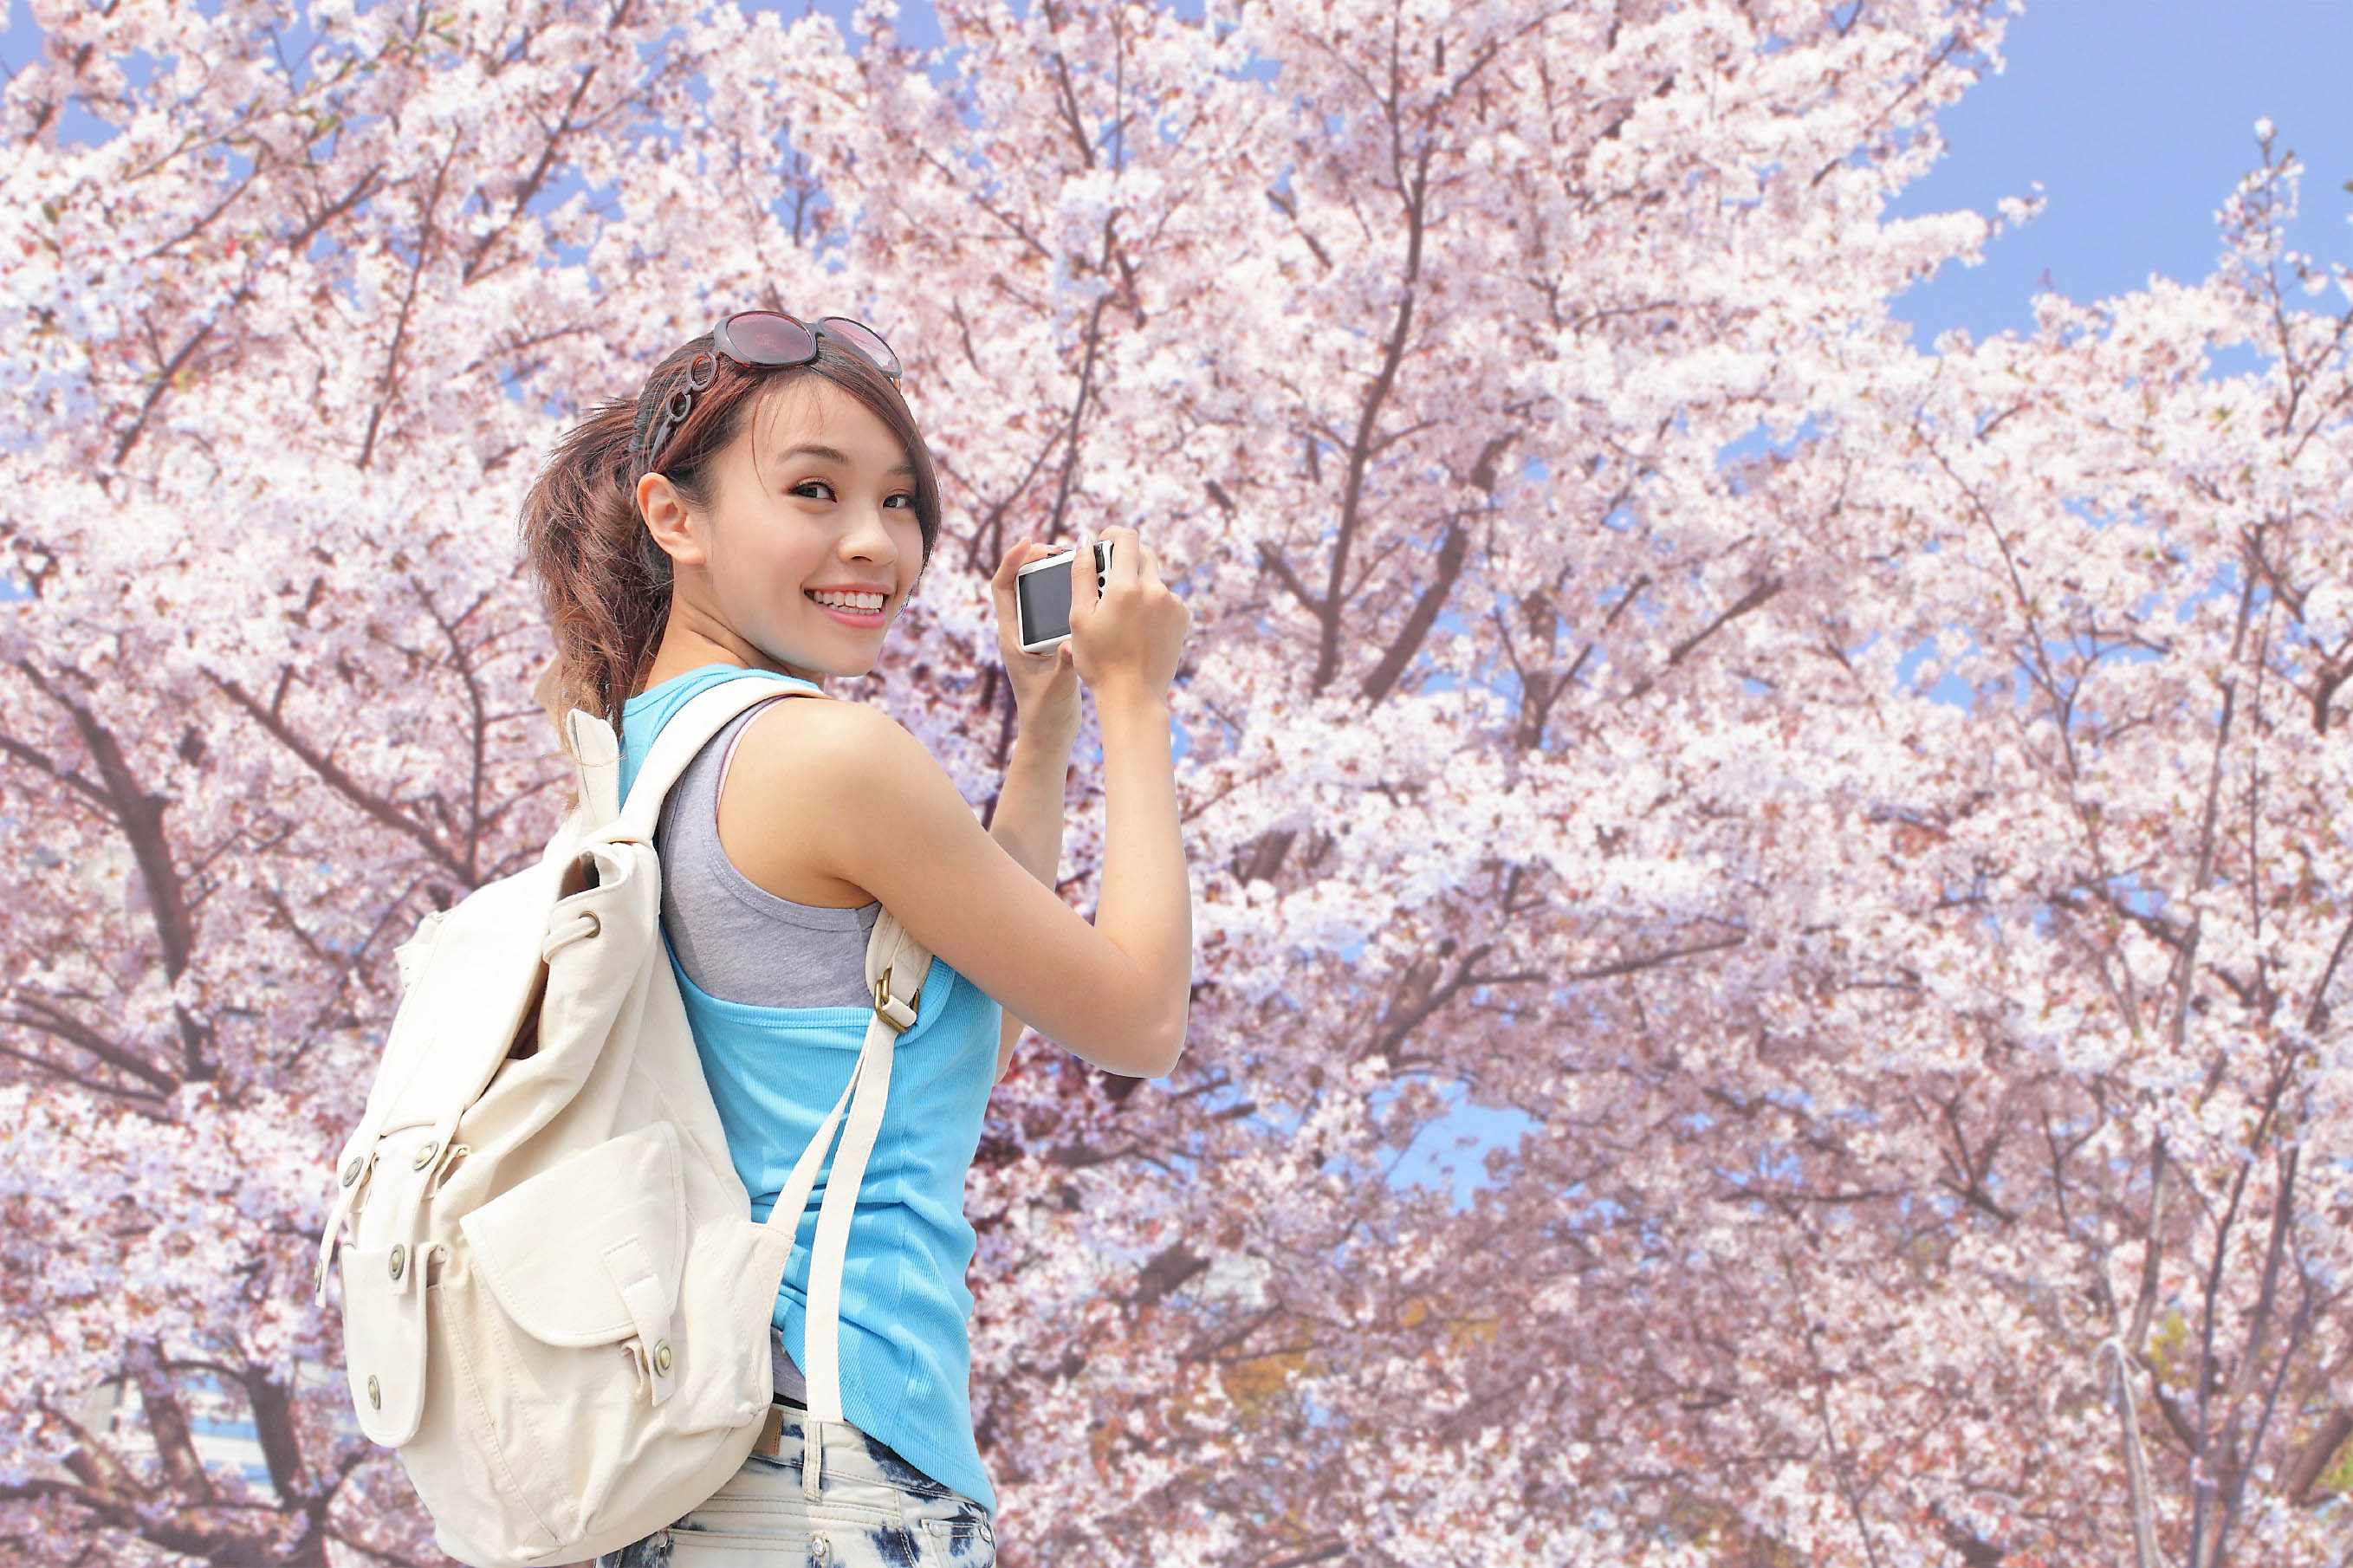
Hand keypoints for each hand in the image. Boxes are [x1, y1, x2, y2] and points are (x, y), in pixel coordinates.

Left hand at [990, 532, 1082, 741]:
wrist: (1049, 733)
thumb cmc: (1046, 713)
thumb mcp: (1057, 687)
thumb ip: (1063, 665)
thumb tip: (1071, 644)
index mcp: (1011, 637)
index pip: (1001, 588)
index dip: (1011, 560)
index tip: (1029, 542)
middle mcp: (1019, 631)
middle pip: (1018, 583)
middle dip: (1035, 560)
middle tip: (1060, 548)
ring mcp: (1033, 636)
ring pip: (1037, 593)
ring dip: (1052, 574)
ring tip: (1075, 562)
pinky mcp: (1050, 642)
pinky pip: (1053, 607)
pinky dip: (1066, 593)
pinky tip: (1088, 588)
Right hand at [1068, 525, 1188, 705]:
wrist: (1133, 696)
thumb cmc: (1099, 660)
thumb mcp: (1079, 617)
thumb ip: (1081, 574)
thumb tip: (1084, 540)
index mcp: (1127, 587)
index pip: (1127, 538)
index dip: (1112, 534)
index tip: (1103, 542)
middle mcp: (1155, 590)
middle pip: (1143, 553)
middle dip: (1124, 560)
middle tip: (1106, 583)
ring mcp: (1173, 604)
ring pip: (1153, 577)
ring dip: (1137, 584)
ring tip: (1121, 614)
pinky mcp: (1183, 617)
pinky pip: (1165, 597)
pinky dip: (1152, 602)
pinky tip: (1138, 626)